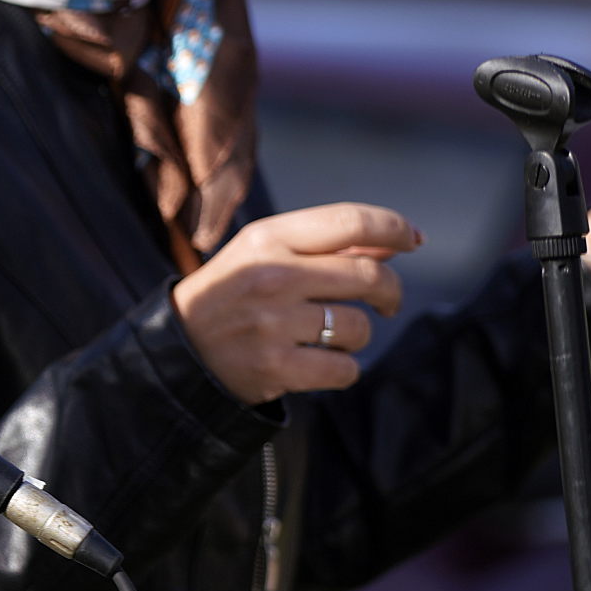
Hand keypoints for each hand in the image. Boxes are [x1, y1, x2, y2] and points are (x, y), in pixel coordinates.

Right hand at [172, 203, 421, 405]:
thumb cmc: (233, 293)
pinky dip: (343, 369)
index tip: (414, 240)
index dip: (394, 227)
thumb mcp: (265, 252)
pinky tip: (321, 363)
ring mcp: (272, 324)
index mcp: (267, 239)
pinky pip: (345, 369)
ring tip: (331, 336)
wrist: (177, 348)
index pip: (350, 221)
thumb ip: (327, 244)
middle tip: (386, 302)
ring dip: (358, 334)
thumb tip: (399, 239)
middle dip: (390, 291)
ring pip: (359, 326)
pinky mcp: (275, 368)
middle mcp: (272, 276)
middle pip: (370, 274)